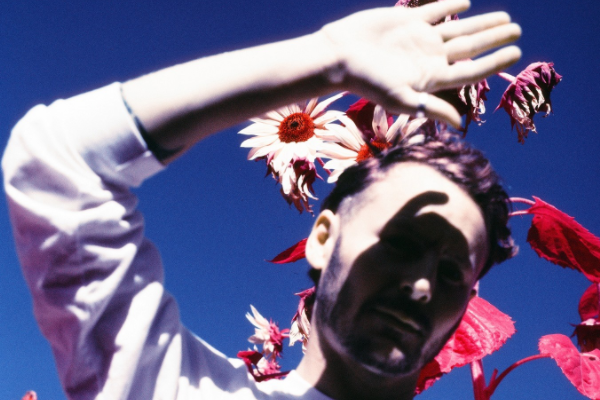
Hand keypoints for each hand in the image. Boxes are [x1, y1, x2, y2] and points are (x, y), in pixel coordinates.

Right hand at [318, 0, 521, 127]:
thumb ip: (431, 108)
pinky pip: (434, 11)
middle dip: (493, 38)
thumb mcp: (401, 99)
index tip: (517, 52)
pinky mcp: (407, 21)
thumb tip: (459, 125)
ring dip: (481, 23)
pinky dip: (451, 5)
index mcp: (431, 78)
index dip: (493, 62)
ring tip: (504, 18)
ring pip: (458, 28)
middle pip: (470, 47)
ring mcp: (420, 39)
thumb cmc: (367, 81)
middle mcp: (429, 58)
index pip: (470, 71)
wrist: (340, 56)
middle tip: (517, 29)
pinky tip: (466, 2)